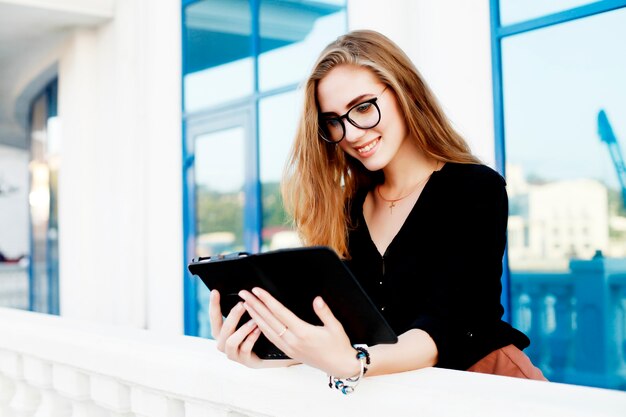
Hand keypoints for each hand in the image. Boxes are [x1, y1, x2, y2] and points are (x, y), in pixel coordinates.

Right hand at [209, 290, 297, 368]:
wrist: (268, 355)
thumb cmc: (254, 334)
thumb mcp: (245, 322)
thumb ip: (240, 311)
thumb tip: (243, 296)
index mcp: (221, 332)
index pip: (214, 317)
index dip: (213, 305)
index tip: (215, 292)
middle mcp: (223, 343)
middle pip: (221, 329)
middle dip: (232, 316)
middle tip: (242, 304)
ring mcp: (233, 354)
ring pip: (231, 341)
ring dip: (242, 329)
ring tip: (253, 321)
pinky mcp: (245, 361)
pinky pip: (245, 349)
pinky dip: (251, 338)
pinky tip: (259, 330)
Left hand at [239, 287, 360, 377]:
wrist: (340, 366)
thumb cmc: (338, 345)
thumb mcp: (335, 326)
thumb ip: (324, 311)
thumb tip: (317, 299)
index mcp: (303, 332)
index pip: (280, 313)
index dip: (267, 300)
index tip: (257, 291)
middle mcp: (292, 340)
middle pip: (269, 320)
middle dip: (255, 305)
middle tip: (244, 294)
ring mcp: (288, 347)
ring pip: (266, 330)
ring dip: (254, 316)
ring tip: (245, 304)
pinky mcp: (288, 352)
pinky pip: (270, 338)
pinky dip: (261, 328)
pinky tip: (256, 321)